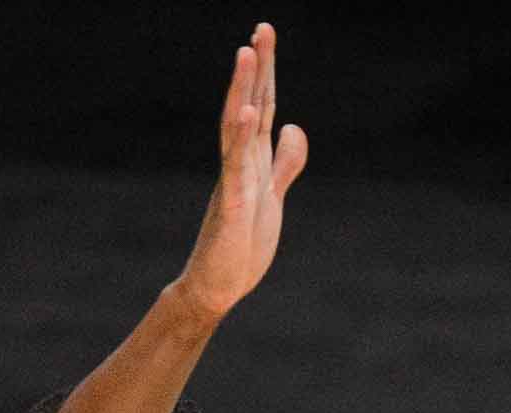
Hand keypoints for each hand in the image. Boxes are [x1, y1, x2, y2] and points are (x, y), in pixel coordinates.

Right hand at [176, 23, 307, 318]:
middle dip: (256, 70)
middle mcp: (239, 164)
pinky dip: (239, 141)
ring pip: (235, 129)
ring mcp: (233, 183)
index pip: (260, 108)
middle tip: (261, 29)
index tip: (265, 35)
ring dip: (241, 91)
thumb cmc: (240, 243)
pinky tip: (245, 115)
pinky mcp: (232, 208)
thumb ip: (282, 162)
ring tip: (246, 55)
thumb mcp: (271, 196)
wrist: (217, 285)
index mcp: (251, 160)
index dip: (266, 74)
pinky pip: (235, 170)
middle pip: (248, 107)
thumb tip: (293, 126)